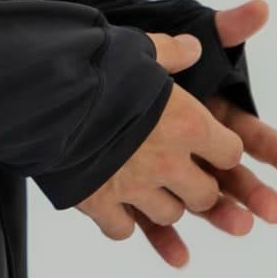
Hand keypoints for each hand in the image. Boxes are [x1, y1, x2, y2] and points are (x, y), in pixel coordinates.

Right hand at [73, 32, 244, 239]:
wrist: (46, 93)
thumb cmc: (96, 67)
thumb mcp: (139, 49)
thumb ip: (170, 52)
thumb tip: (193, 48)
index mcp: (187, 125)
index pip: (230, 153)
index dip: (221, 150)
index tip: (210, 145)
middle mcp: (168, 162)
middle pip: (205, 195)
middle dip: (197, 186)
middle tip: (182, 173)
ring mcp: (134, 187)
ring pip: (167, 215)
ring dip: (162, 204)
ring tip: (148, 186)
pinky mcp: (99, 203)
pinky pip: (122, 229)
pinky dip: (120, 221)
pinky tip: (114, 205)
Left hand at [127, 0, 276, 266]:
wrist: (71, 78)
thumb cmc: (130, 60)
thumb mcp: (172, 40)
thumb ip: (217, 29)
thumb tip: (258, 8)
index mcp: (204, 121)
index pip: (252, 139)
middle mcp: (188, 151)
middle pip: (230, 176)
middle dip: (254, 191)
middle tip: (275, 209)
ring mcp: (160, 173)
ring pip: (196, 201)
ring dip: (218, 215)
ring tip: (238, 227)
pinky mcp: (127, 192)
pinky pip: (149, 221)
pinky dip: (163, 238)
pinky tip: (177, 256)